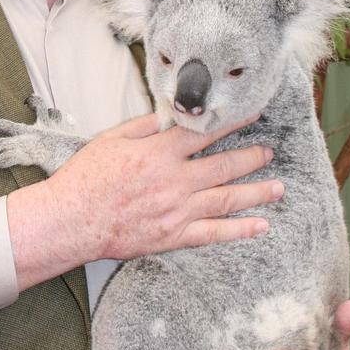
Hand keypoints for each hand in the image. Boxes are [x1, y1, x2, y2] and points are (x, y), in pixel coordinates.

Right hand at [7, 111, 282, 291]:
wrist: (72, 220)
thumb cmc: (86, 178)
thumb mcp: (112, 139)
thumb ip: (145, 126)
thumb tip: (170, 114)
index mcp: (159, 153)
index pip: (204, 133)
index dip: (231, 123)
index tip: (251, 116)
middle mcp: (174, 181)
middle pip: (223, 166)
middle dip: (251, 158)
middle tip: (269, 152)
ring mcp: (177, 210)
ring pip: (226, 199)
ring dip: (256, 192)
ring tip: (278, 187)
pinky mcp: (173, 235)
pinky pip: (214, 233)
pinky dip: (239, 230)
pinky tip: (260, 226)